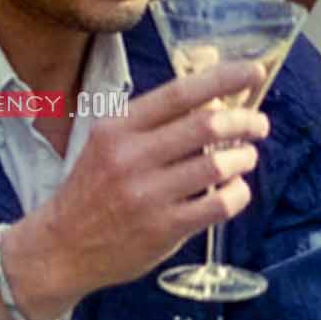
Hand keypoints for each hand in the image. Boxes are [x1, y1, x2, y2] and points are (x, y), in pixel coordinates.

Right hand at [0, 59, 270, 319]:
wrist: (61, 247)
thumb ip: (151, 124)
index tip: (254, 72)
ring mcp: (147, 195)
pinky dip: (238, 193)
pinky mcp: (163, 229)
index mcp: (117, 128)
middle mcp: (131, 157)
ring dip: (244, 157)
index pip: (179, 93)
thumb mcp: (106, 144)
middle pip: (207, 126)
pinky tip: (235, 189)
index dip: (223, 78)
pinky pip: (219, 205)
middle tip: (258, 124)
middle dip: (245, 121)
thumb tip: (213, 101)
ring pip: (218, 165)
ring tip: (246, 157)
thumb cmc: (91, 190)